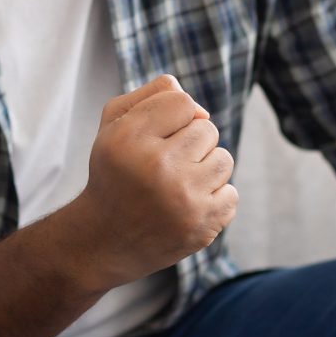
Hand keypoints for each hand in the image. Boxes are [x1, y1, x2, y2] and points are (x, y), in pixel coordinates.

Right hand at [64, 75, 238, 290]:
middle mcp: (157, 166)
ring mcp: (184, 199)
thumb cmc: (115, 173)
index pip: (183, 101)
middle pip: (207, 128)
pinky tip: (186, 205)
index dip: (174, 117)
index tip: (157, 137)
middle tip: (164, 165)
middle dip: (190, 143)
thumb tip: (201, 110)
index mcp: (129, 137)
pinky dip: (213, 198)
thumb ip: (154, 95)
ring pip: (224, 159)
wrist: (104, 241)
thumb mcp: (114, 124)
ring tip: (177, 184)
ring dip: (205, 169)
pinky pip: (231, 194)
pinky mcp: (202, 226)